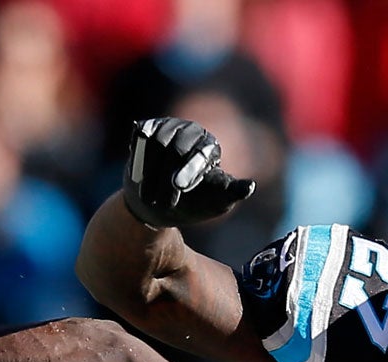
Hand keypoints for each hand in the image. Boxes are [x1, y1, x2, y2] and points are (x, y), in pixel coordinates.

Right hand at [124, 117, 254, 227]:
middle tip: (161, 202)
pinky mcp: (149, 129)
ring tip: (149, 197)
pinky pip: (142, 137)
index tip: (178, 186)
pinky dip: (138, 156)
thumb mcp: (215, 204)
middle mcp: (191, 132)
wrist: (159, 207)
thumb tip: (249, 186)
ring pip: (156, 142)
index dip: (188, 170)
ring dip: (150, 172)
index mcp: (210, 147)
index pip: (200, 153)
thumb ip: (231, 194)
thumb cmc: (192, 205)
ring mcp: (169, 128)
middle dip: (166, 178)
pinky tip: (138, 173)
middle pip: (175, 147)